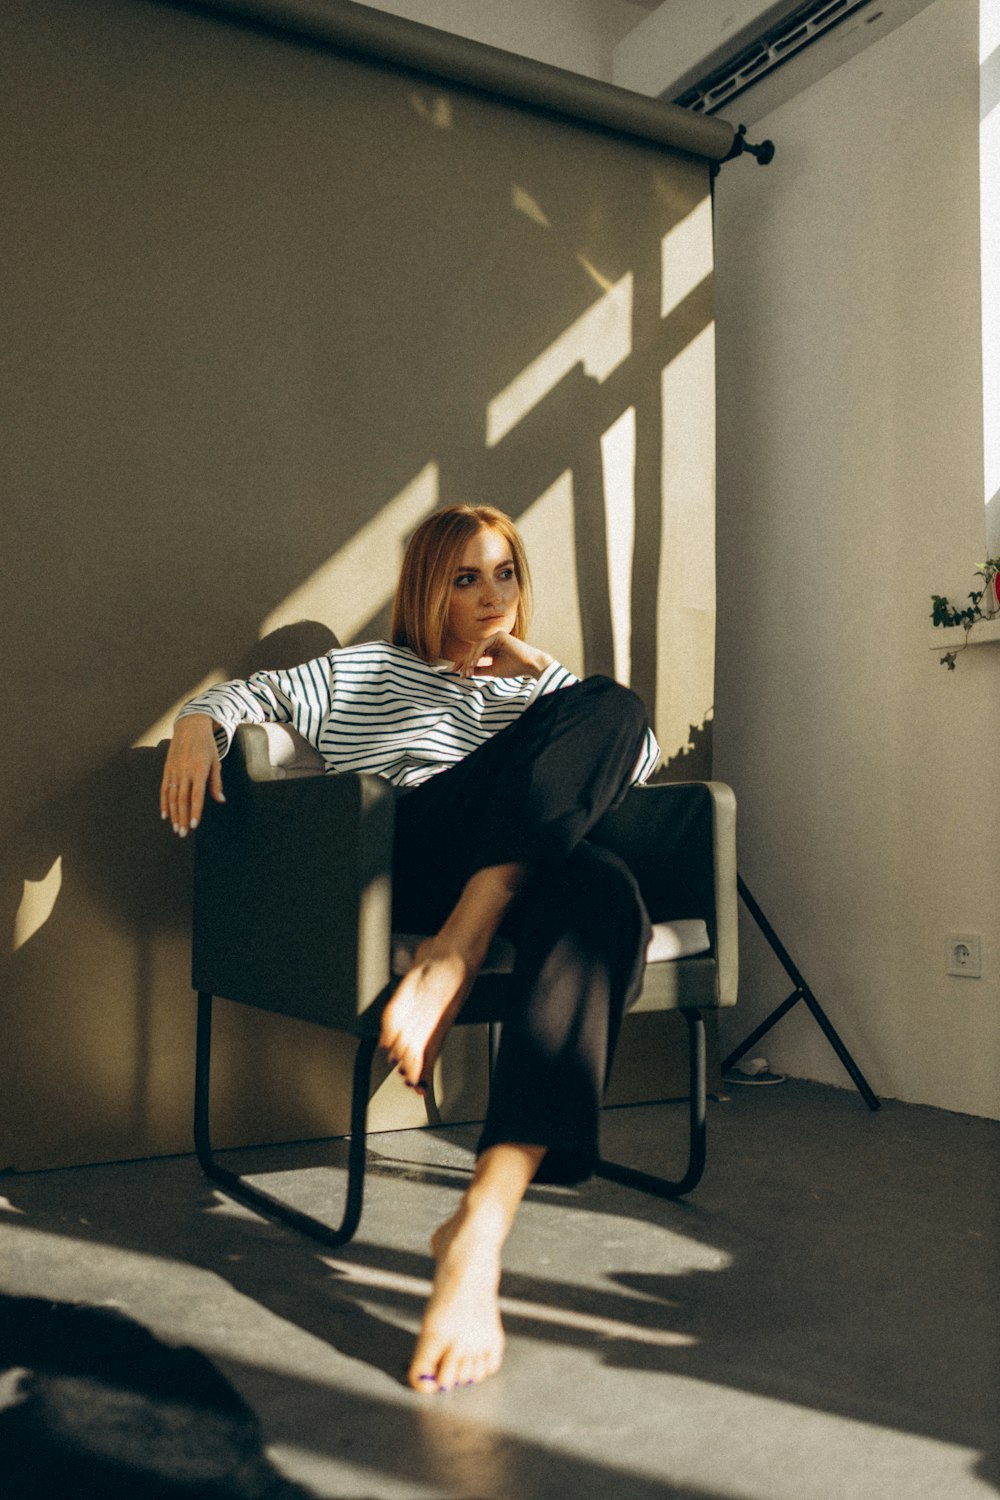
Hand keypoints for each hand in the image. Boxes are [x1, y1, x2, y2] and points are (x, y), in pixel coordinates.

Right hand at [160, 714, 224, 835]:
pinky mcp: (167, 769)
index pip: (196, 796)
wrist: (190, 727)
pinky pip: (164, 789)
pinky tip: (165, 815)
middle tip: (183, 833)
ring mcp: (174, 771)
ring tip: (176, 828)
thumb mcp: (216, 761)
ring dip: (174, 814)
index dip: (195, 811)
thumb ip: (216, 783)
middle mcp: (184, 772)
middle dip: (182, 818)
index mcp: (198, 770)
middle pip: (182, 800)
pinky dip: (164, 803)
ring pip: (172, 797)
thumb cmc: (206, 745)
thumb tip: (220, 800)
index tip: (194, 825)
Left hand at [452, 632, 552, 679]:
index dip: (464, 663)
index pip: (474, 655)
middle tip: (459, 673)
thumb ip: (480, 669)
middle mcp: (493, 641)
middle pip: (473, 650)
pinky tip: (473, 663)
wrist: (530, 665)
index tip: (456, 673)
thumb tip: (466, 672)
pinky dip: (477, 655)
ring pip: (477, 647)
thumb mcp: (493, 670)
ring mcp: (496, 637)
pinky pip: (483, 645)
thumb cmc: (515, 668)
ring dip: (470, 660)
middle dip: (464, 662)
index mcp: (492, 648)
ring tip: (467, 671)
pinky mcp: (499, 635)